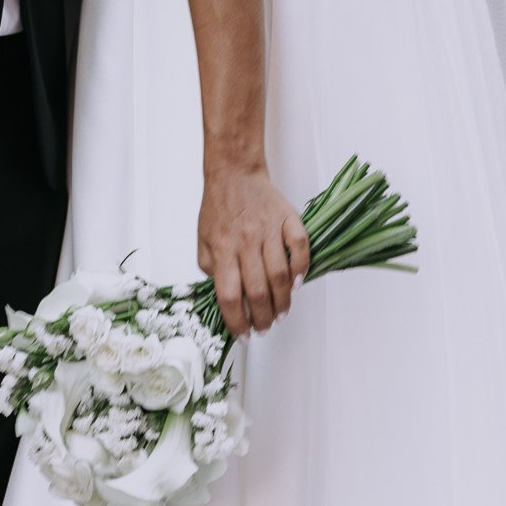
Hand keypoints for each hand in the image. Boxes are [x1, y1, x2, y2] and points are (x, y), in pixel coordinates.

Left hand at [198, 166, 309, 336]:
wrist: (234, 172)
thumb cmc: (218, 208)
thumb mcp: (203, 241)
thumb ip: (211, 270)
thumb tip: (226, 298)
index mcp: (222, 249)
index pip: (229, 297)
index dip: (237, 322)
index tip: (243, 334)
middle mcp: (246, 242)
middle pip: (258, 292)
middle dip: (263, 318)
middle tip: (264, 327)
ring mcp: (269, 230)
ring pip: (280, 276)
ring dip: (283, 302)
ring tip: (280, 314)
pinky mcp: (287, 219)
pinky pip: (300, 247)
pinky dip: (302, 268)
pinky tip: (297, 283)